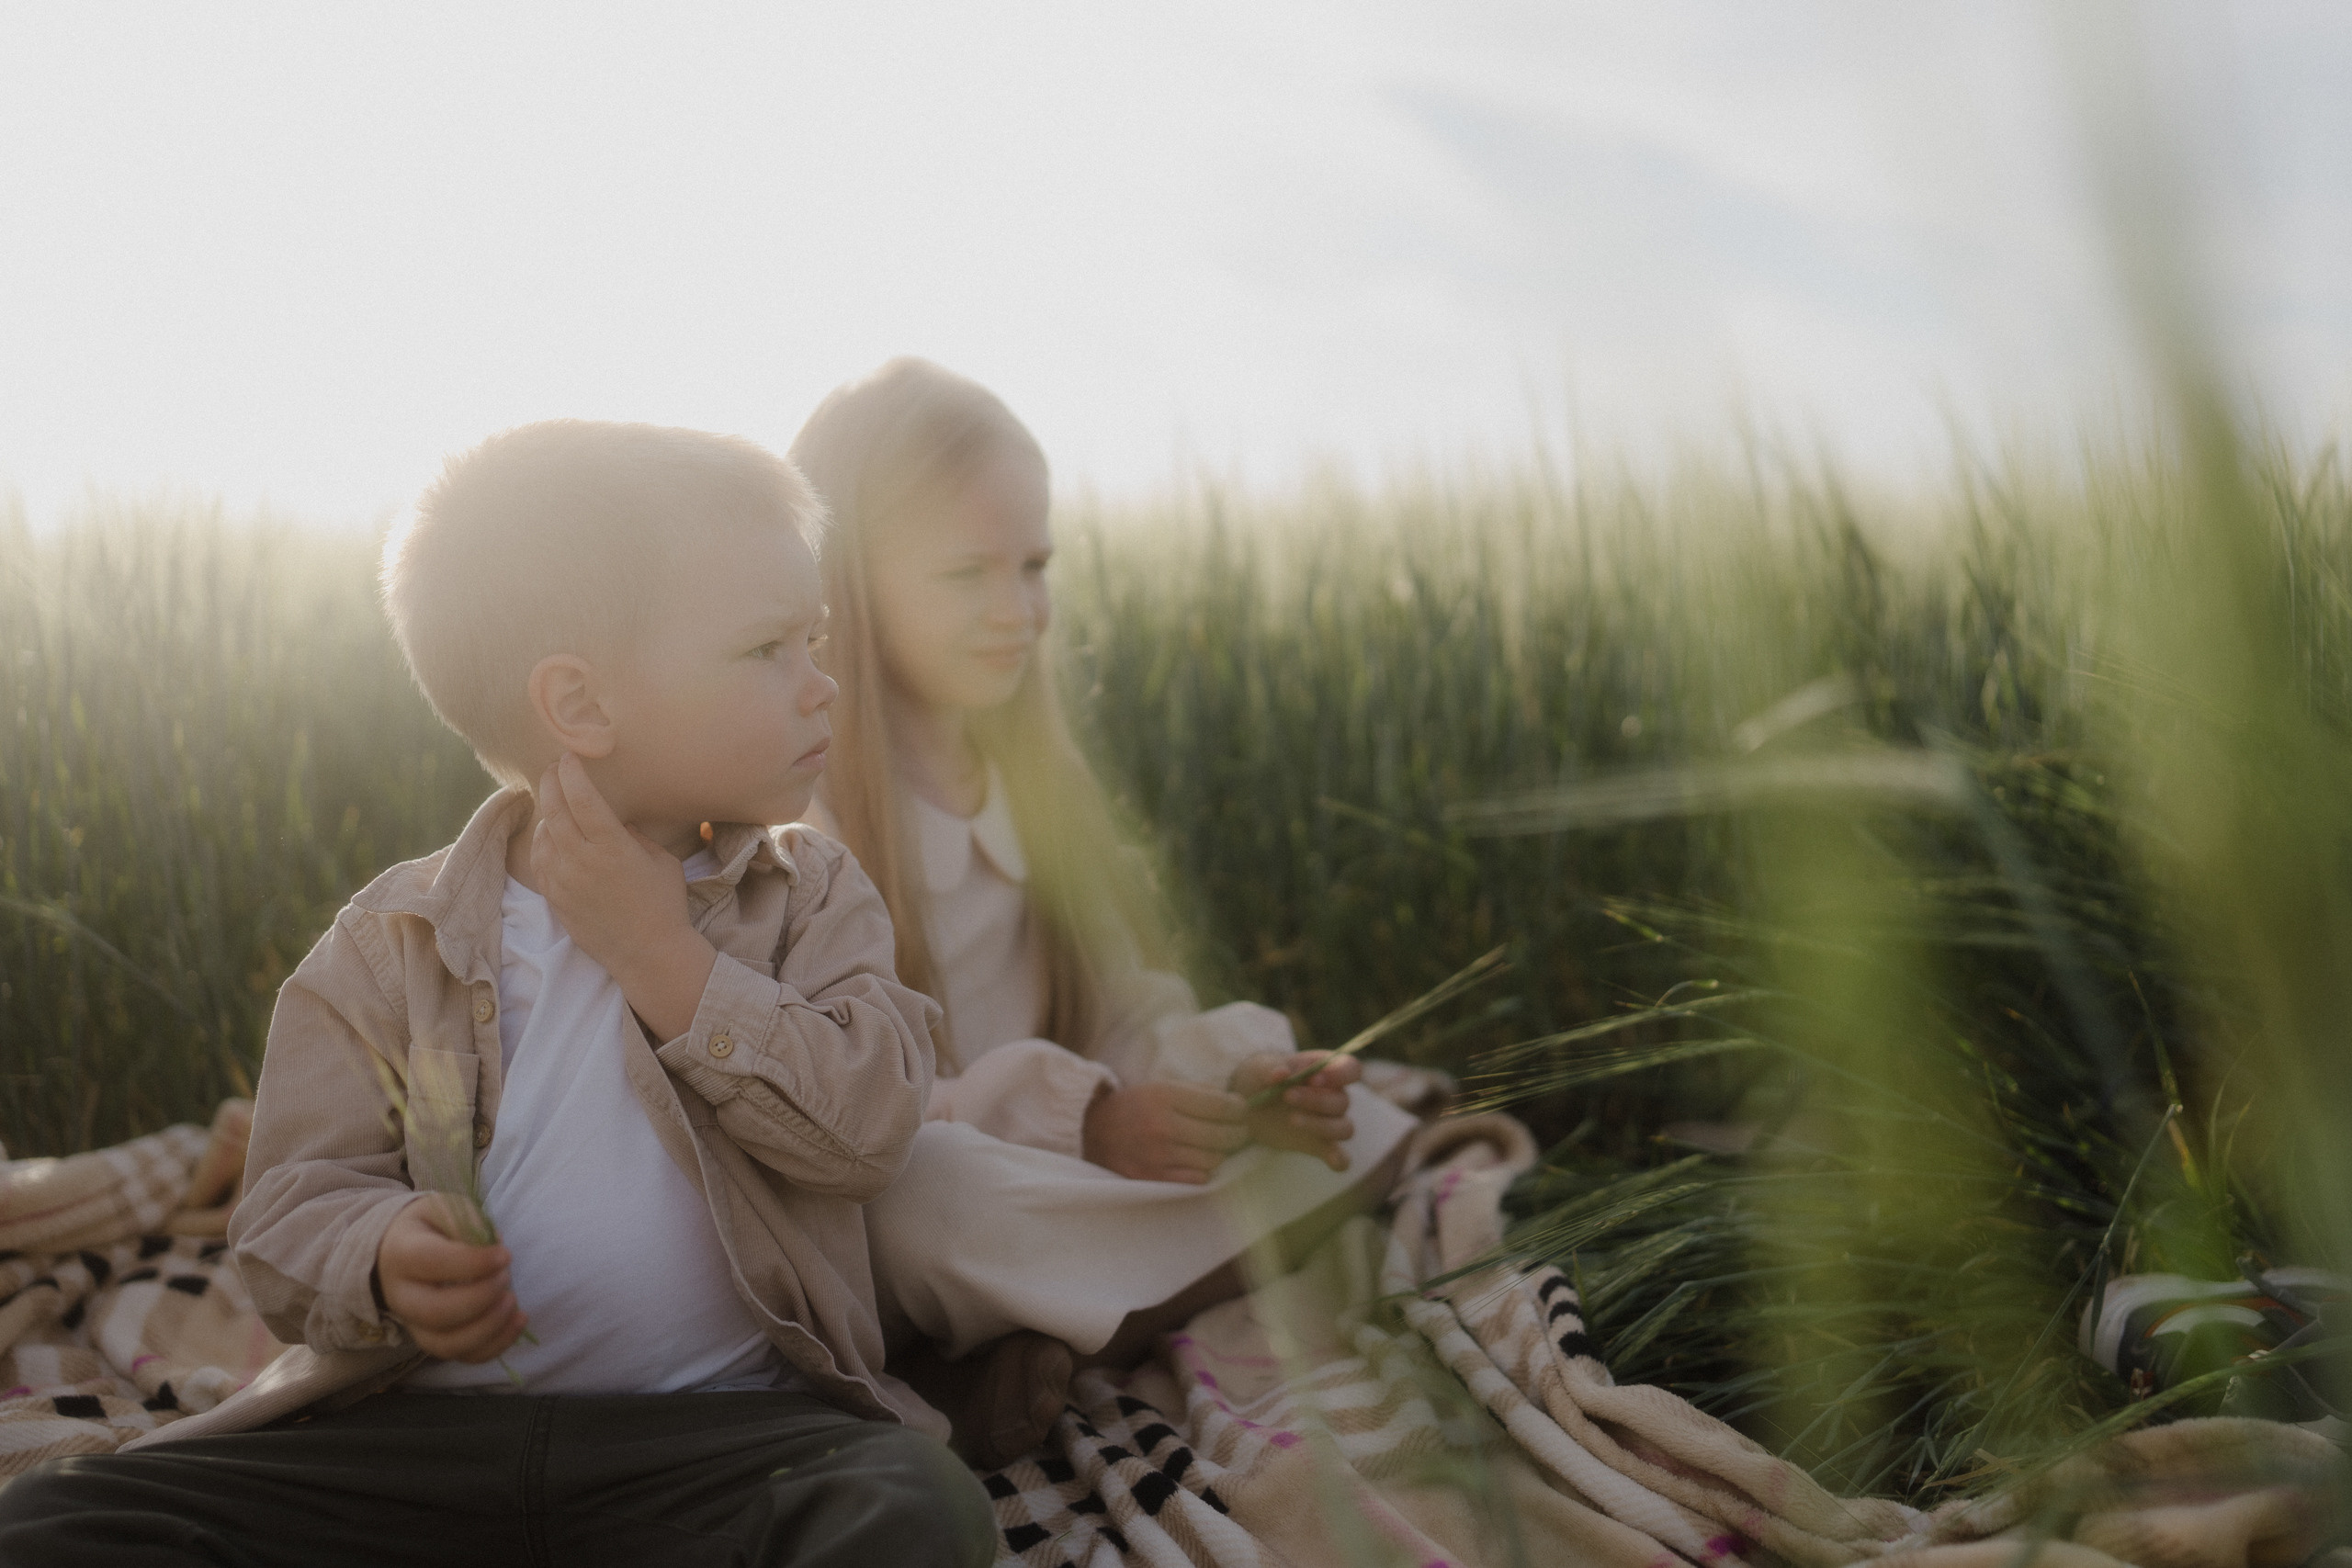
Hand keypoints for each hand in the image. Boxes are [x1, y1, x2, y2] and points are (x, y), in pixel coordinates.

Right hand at [375, 1194, 527, 1362]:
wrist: (400, 1253)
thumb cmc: (431, 1228)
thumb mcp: (443, 1209)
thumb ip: (467, 1220)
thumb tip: (493, 1244)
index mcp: (401, 1254)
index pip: (432, 1263)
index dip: (473, 1262)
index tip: (505, 1254)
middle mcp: (401, 1296)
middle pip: (435, 1313)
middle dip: (481, 1298)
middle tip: (506, 1276)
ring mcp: (415, 1325)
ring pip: (446, 1345)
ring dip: (489, 1327)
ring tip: (514, 1302)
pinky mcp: (434, 1340)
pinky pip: (463, 1356)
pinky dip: (496, 1345)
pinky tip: (519, 1320)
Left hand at [532, 754, 716, 1040]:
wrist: (648, 954)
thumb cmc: (664, 904)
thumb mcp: (662, 861)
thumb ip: (636, 836)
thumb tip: (618, 822)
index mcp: (613, 847)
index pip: (583, 798)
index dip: (572, 773)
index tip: (569, 757)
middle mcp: (582, 860)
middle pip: (554, 810)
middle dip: (551, 782)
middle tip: (552, 767)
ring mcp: (563, 880)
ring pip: (543, 833)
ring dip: (546, 811)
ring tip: (554, 799)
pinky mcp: (554, 898)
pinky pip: (539, 859)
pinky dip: (542, 840)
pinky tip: (550, 833)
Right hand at [1082, 1081, 1248, 1184]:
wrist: (1092, 1132)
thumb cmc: (1135, 1107)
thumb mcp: (1162, 1087)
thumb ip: (1199, 1093)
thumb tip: (1237, 1105)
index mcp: (1165, 1097)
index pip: (1220, 1106)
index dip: (1239, 1109)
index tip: (1243, 1110)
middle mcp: (1162, 1126)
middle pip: (1222, 1134)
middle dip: (1239, 1132)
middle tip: (1241, 1130)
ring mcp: (1158, 1156)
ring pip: (1213, 1159)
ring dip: (1221, 1152)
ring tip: (1219, 1145)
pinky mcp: (1154, 1178)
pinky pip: (1198, 1178)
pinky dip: (1204, 1170)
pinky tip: (1199, 1160)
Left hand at [1230, 1052, 1357, 1171]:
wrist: (1246, 1103)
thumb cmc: (1260, 1077)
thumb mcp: (1259, 1067)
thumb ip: (1271, 1068)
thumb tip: (1282, 1073)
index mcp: (1326, 1070)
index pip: (1350, 1069)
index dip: (1340, 1074)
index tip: (1314, 1079)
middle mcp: (1334, 1096)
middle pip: (1343, 1101)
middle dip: (1316, 1100)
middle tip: (1287, 1096)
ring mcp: (1328, 1122)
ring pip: (1344, 1128)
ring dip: (1321, 1125)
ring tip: (1291, 1120)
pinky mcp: (1319, 1145)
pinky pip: (1341, 1157)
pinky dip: (1340, 1159)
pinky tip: (1332, 1162)